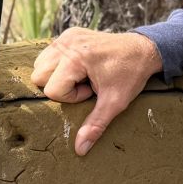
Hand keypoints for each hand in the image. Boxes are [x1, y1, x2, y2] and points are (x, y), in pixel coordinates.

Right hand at [30, 29, 161, 155]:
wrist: (144, 50)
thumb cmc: (130, 75)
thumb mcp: (114, 103)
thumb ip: (95, 125)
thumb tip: (80, 149)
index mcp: (76, 58)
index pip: (52, 89)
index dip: (71, 96)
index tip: (92, 90)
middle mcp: (67, 44)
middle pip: (39, 76)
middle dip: (60, 86)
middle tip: (86, 84)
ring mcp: (67, 36)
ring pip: (40, 64)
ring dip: (57, 75)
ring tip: (82, 76)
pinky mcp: (70, 33)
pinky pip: (49, 54)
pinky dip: (59, 64)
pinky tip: (81, 67)